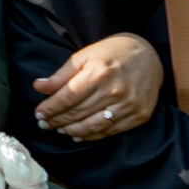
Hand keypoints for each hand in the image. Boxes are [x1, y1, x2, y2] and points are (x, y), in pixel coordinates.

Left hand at [32, 33, 161, 139]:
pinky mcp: (139, 115)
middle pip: (78, 113)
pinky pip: (110, 131)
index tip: (38, 114)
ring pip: (93, 126)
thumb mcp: (85, 56)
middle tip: (44, 124)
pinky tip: (78, 134)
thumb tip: (38, 87)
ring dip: (72, 131)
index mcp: (100, 72)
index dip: (50, 108)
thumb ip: (62, 75)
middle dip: (57, 120)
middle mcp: (116, 90)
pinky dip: (91, 136)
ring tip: (59, 129)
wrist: (149, 55)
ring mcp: (129, 105)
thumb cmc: (113, 53)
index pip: (68, 98)